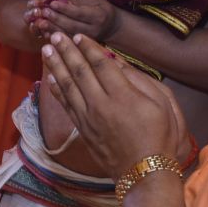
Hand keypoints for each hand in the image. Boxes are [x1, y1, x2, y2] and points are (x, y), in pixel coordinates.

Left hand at [33, 0, 120, 40]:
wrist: (111, 27)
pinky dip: (54, 36)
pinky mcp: (81, 47)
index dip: (65, 9)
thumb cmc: (100, 9)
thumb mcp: (93, 0)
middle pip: (72, 25)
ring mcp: (87, 40)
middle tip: (43, 12)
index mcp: (98, 16)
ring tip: (40, 22)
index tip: (52, 3)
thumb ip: (76, 1)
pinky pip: (65, 42)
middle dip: (56, 18)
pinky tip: (44, 31)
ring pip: (67, 35)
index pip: (79, 13)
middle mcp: (93, 30)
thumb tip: (59, 0)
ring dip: (52, 28)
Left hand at [40, 32, 189, 177]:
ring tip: (46, 50)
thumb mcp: (162, 104)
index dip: (88, 48)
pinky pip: (66, 105)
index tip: (78, 35)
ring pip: (67, 86)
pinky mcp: (83, 129)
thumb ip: (139, 80)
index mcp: (123, 95)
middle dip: (66, 51)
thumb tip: (118, 63)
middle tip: (55, 35)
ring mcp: (89, 118)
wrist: (144, 172)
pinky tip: (50, 78)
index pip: (100, 64)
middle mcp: (101, 104)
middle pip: (79, 71)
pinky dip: (57, 90)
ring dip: (55, 66)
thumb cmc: (159, 136)